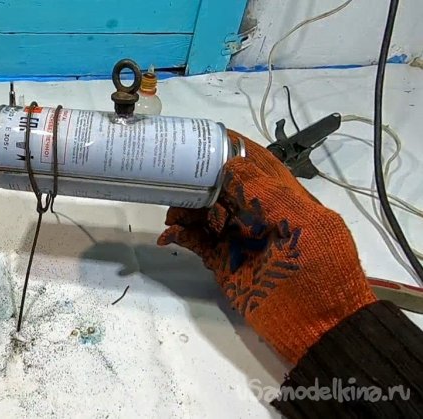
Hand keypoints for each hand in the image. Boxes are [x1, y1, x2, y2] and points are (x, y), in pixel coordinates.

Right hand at [158, 130, 375, 362]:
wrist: (318, 328)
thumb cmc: (320, 272)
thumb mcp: (304, 226)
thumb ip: (268, 193)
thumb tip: (231, 164)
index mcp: (284, 200)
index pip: (256, 164)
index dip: (232, 148)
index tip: (204, 137)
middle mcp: (259, 215)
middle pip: (222, 187)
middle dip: (199, 181)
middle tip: (177, 180)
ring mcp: (239, 239)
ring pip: (205, 213)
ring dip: (186, 209)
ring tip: (174, 216)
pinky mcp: (222, 262)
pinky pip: (197, 242)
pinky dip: (181, 236)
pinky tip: (171, 236)